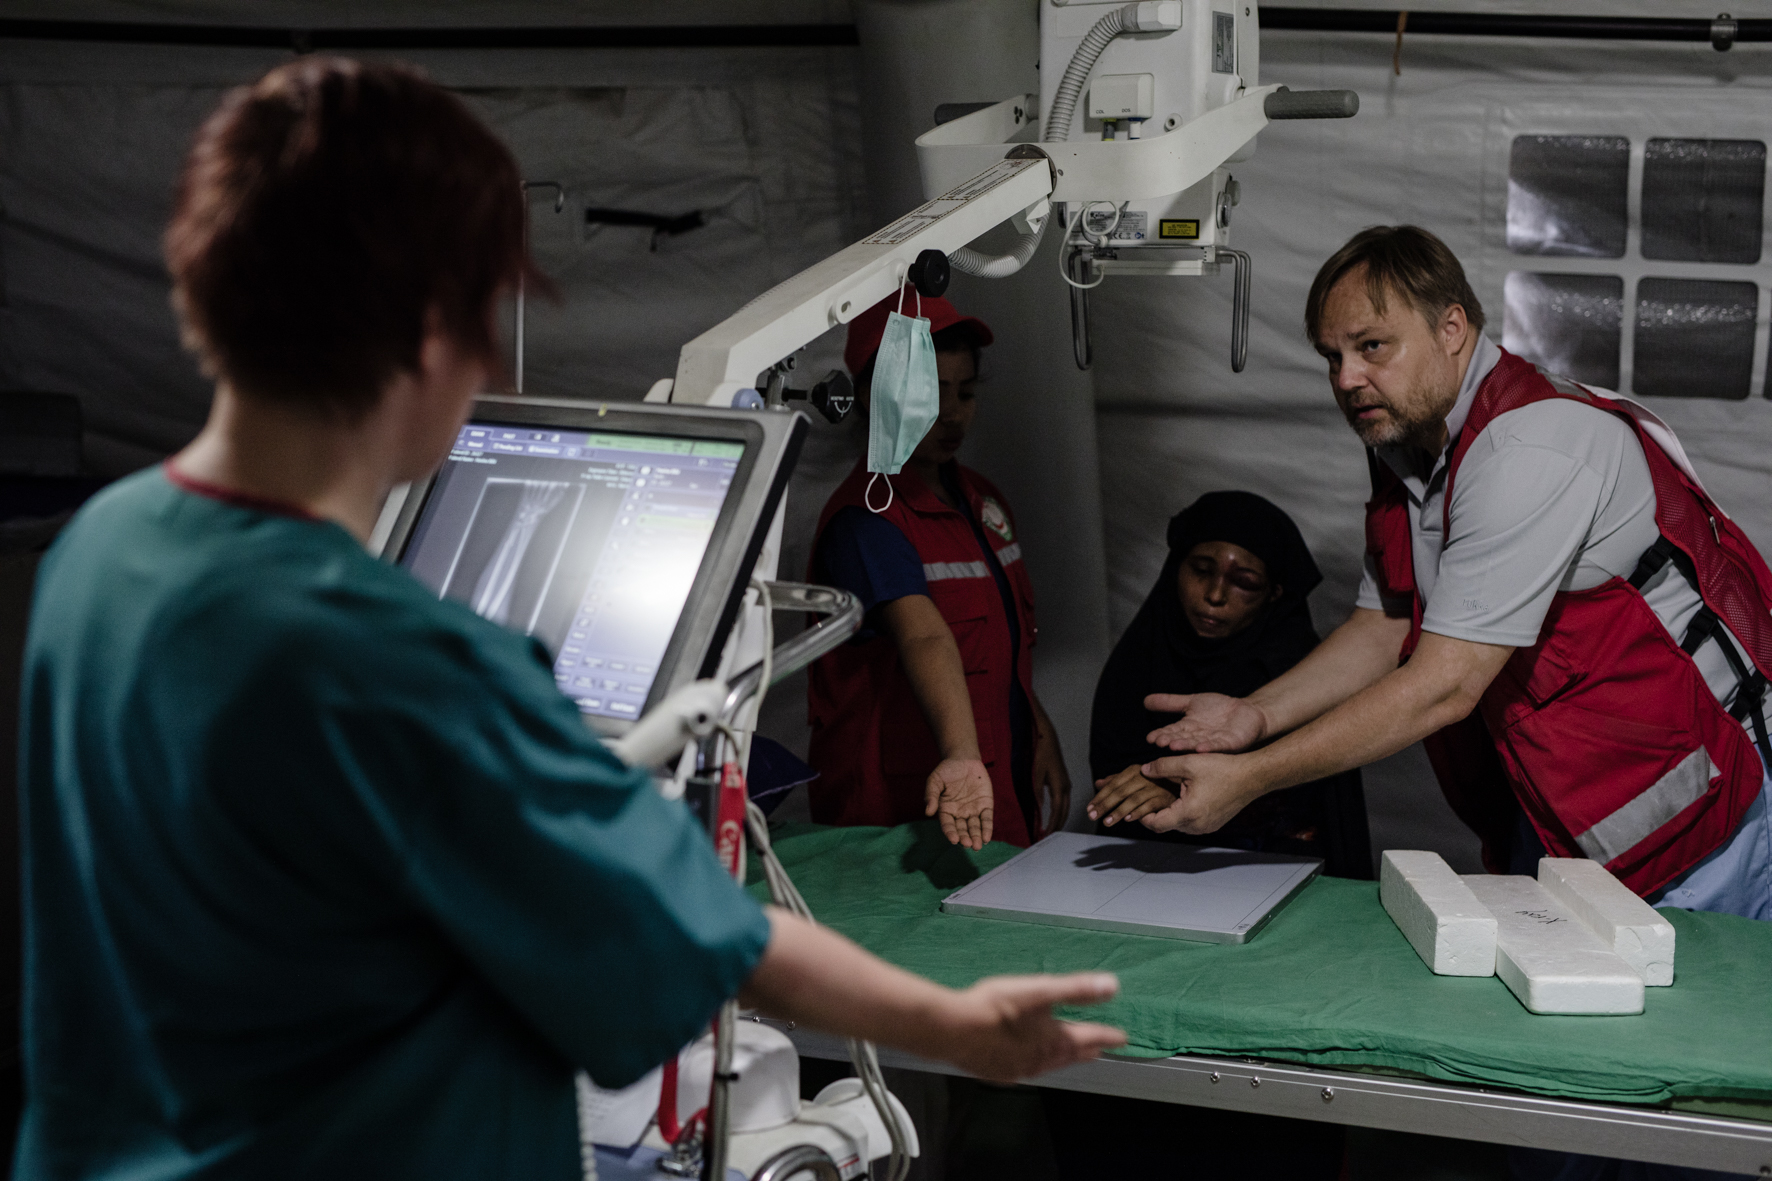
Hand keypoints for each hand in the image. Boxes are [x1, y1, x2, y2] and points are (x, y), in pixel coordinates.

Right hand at [925, 758, 993, 849]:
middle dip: (965, 838)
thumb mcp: (935, 780)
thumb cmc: (947, 770)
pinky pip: (986, 819)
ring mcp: (973, 810)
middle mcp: (960, 813)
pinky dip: (987, 828)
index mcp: (946, 810)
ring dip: (977, 837)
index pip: (948, 825)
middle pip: (962, 829)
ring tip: (978, 845)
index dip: (951, 833)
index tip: (954, 840)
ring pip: (975, 827)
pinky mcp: (985, 805)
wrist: (963, 758)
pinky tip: (987, 837)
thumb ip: (931, 795)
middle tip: (969, 845)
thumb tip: (928, 812)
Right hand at [935, 973, 1126, 1082]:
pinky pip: (1024, 1070)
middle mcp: (1040, 1058)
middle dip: (1085, 1051)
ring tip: (1069, 1056)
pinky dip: (1035, 1064)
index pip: (1088, 1037)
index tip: (1122, 1039)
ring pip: (1048, 1065)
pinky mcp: (997, 1071)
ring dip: (1062, 1059)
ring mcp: (1018, 1068)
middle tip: (1099, 1051)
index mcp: (1054, 1039)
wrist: (953, 1030)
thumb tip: (1112, 987)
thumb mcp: (1039, 990)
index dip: (1106, 1036)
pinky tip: (1027, 1062)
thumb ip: (1075, 989)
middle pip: (1069, 1055)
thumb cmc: (996, 1007)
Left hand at [1032, 725, 1070, 836]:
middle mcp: (1065, 786)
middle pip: (1064, 812)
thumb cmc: (1040, 752)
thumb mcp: (1035, 774)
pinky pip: (1062, 801)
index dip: (1052, 825)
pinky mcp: (1062, 781)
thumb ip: (1036, 793)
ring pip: (1064, 807)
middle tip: (1047, 838)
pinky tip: (1052, 816)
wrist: (1045, 736)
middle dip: (1056, 826)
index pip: (1057, 812)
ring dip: (1058, 819)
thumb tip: (1036, 810)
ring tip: (1049, 831)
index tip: (1045, 836)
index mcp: (1060, 786)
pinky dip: (1058, 811)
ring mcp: (1065, 784)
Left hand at [1086, 765, 1176, 827]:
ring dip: (1119, 812)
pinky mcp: (1166, 798)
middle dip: (1105, 805)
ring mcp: (1155, 787)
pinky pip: (1150, 805)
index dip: (1100, 797)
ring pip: (1133, 799)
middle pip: (1120, 791)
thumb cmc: (1157, 783)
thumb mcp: (1136, 779)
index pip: (1113, 785)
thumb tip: (1098, 783)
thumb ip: (1117, 781)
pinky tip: (1129, 819)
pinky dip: (1139, 812)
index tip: (1089, 809)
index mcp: (1134, 770)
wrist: (1184, 785)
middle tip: (1093, 816)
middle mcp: (1144, 776)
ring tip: (1107, 822)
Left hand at [1137, 752, 1258, 833]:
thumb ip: (1162, 767)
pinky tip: (1183, 798)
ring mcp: (1207, 828)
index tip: (1137, 806)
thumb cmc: (1223, 769)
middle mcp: (1197, 826)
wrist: (1252, 777)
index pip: (1155, 824)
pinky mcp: (1213, 824)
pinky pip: (1191, 823)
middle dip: (1155, 813)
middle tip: (1148, 799)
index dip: (1142, 816)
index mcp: (1188, 813)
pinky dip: (1183, 814)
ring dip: (1170, 813)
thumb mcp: (1188, 763)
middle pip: (1166, 826)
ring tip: (1164, 796)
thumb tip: (1144, 770)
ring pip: (1179, 825)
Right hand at [1144, 692, 1267, 752]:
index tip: (1150, 738)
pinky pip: (1219, 746)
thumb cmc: (1218, 708)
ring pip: (1197, 745)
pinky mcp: (1230, 743)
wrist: (1246, 711)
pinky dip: (1210, 747)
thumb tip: (1144, 700)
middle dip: (1171, 741)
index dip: (1161, 734)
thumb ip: (1170, 703)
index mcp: (1188, 729)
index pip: (1171, 732)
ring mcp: (1214, 741)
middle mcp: (1199, 737)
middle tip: (1160, 742)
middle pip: (1183, 740)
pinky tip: (1201, 747)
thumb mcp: (1191, 702)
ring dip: (1187, 746)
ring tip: (1174, 746)